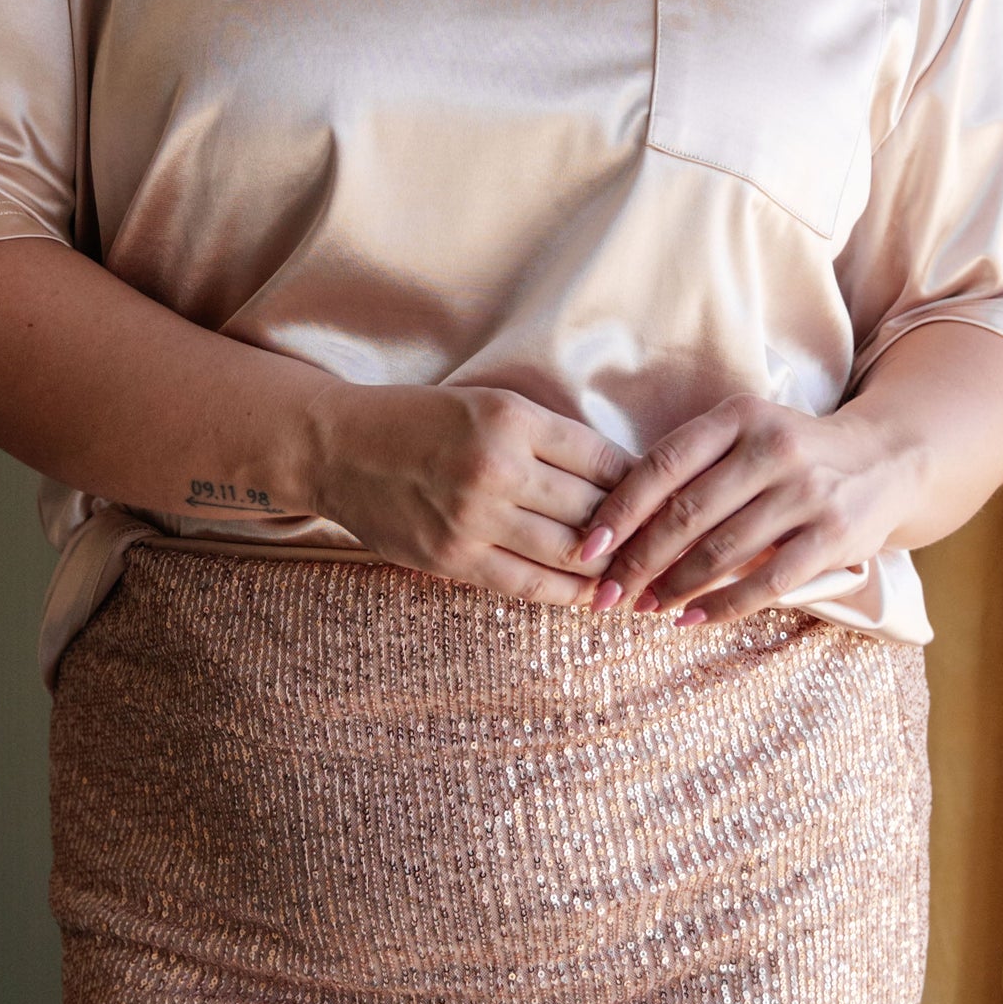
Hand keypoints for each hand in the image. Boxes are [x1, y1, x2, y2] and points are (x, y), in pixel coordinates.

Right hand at [308, 381, 631, 604]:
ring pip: (569, 552)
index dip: (642, 487)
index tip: (663, 503)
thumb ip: (548, 440)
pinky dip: (569, 594)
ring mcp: (474, 517)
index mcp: (512, 419)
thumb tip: (622, 480)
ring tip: (637, 578)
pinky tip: (593, 596)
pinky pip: (529, 584)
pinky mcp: (453, 557)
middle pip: (595, 509)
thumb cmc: (419, 422)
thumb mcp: (487, 407)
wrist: (337, 446)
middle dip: (635, 534)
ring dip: (610, 569)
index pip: (605, 460)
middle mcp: (497, 466)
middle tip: (665, 550)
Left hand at [568, 328, 1002, 624]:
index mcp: (740, 415)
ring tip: (643, 607)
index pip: (663, 465)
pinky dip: (722, 605)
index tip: (587, 548)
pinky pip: (767, 581)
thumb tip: (614, 523)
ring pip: (723, 551)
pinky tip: (690, 619)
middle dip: (639, 560)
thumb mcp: (744, 433)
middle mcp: (773, 448)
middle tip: (606, 592)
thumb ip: (691, 466)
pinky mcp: (834, 536)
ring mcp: (808, 493)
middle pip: (688, 514)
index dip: (620, 510)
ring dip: (675, 586)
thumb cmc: (791, 451)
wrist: (888, 456)